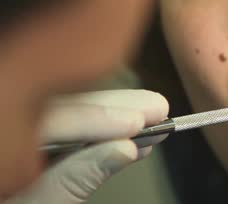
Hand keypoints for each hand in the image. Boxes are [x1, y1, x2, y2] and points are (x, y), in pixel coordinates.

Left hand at [5, 90, 168, 203]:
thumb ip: (73, 181)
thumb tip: (120, 152)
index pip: (48, 120)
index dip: (97, 120)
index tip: (138, 122)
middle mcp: (5, 126)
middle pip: (58, 103)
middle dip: (113, 107)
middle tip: (156, 107)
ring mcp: (13, 127)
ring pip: (63, 105)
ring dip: (112, 113)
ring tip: (151, 114)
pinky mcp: (23, 132)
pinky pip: (62, 118)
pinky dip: (98, 125)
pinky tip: (127, 128)